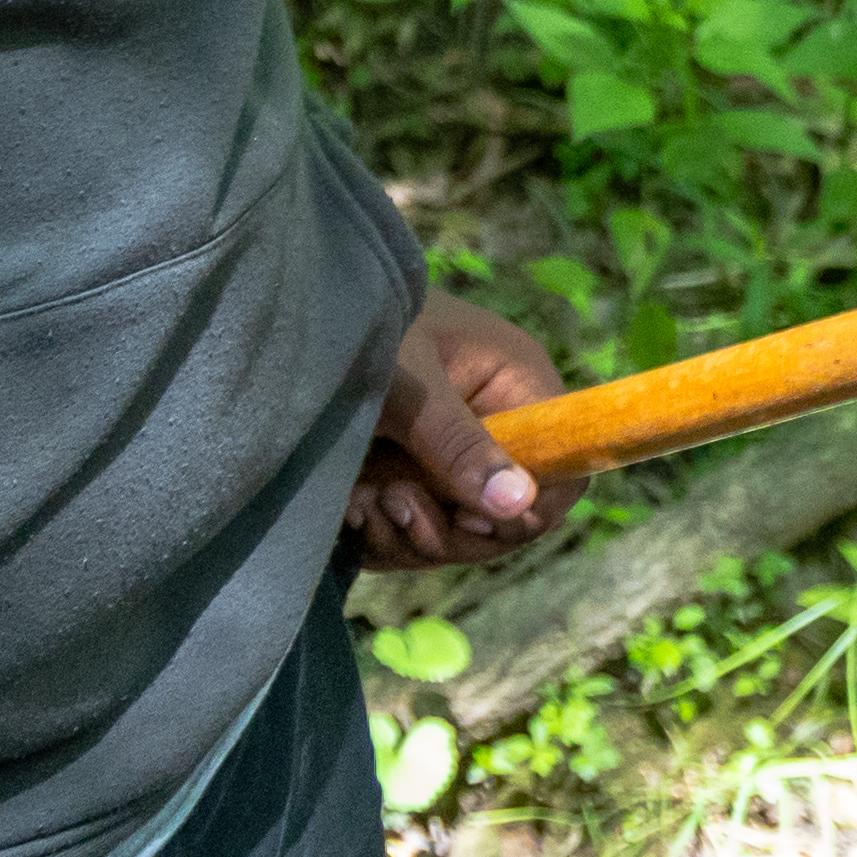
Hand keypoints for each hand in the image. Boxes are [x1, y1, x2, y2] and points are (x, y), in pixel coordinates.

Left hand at [348, 292, 581, 571]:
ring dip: (403, 533)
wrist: (292, 321)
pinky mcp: (416, 477)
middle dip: (445, 529)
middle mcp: (499, 426)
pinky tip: (350, 505)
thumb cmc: (358, 330)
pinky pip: (416, 534)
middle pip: (507, 519)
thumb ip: (458, 445)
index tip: (466, 518)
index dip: (524, 512)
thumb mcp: (405, 386)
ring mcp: (456, 456)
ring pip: (456, 535)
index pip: (564, 472)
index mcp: (519, 387)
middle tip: (386, 503)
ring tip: (358, 500)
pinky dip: (381, 534)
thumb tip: (519, 503)